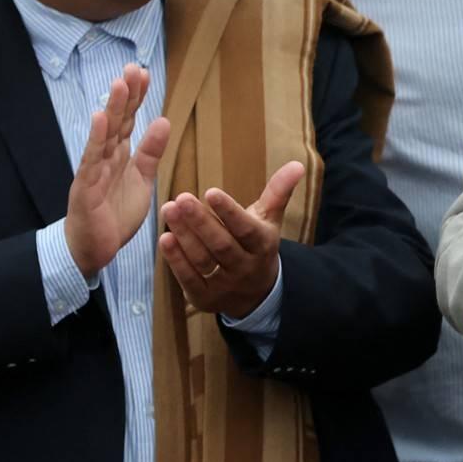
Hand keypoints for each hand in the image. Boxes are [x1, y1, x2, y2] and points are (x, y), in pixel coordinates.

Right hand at [65, 65, 170, 278]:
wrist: (93, 248)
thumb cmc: (114, 214)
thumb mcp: (142, 179)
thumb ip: (150, 152)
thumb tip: (163, 120)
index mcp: (120, 155)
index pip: (129, 120)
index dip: (136, 98)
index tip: (144, 73)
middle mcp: (105, 157)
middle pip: (117, 121)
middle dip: (125, 95)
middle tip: (133, 67)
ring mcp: (93, 170)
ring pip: (104, 135)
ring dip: (112, 109)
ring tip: (119, 84)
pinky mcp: (85, 187)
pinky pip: (91, 160)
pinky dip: (95, 139)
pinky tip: (99, 119)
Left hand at [159, 160, 304, 318]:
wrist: (257, 294)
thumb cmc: (257, 245)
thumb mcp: (270, 220)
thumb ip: (278, 192)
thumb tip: (297, 164)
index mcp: (262, 245)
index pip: (245, 228)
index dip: (228, 211)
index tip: (211, 191)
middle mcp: (245, 267)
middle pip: (221, 244)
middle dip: (200, 221)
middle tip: (181, 198)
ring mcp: (224, 284)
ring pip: (202, 259)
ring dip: (184, 235)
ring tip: (169, 210)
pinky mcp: (204, 297)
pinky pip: (188, 278)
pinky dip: (176, 259)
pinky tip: (165, 238)